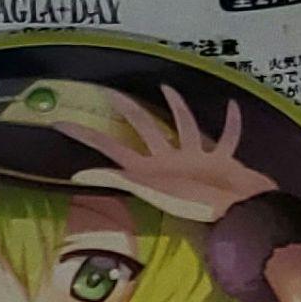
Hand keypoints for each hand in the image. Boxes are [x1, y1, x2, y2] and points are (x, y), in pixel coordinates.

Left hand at [56, 86, 275, 222]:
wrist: (240, 213)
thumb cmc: (197, 203)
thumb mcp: (151, 190)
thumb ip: (117, 180)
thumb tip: (78, 176)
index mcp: (149, 168)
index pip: (108, 147)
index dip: (84, 135)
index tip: (60, 122)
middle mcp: (169, 161)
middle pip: (143, 129)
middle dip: (128, 110)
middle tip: (110, 91)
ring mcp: (196, 159)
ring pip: (185, 126)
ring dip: (178, 108)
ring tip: (168, 88)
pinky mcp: (222, 160)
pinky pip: (228, 138)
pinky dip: (233, 123)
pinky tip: (233, 106)